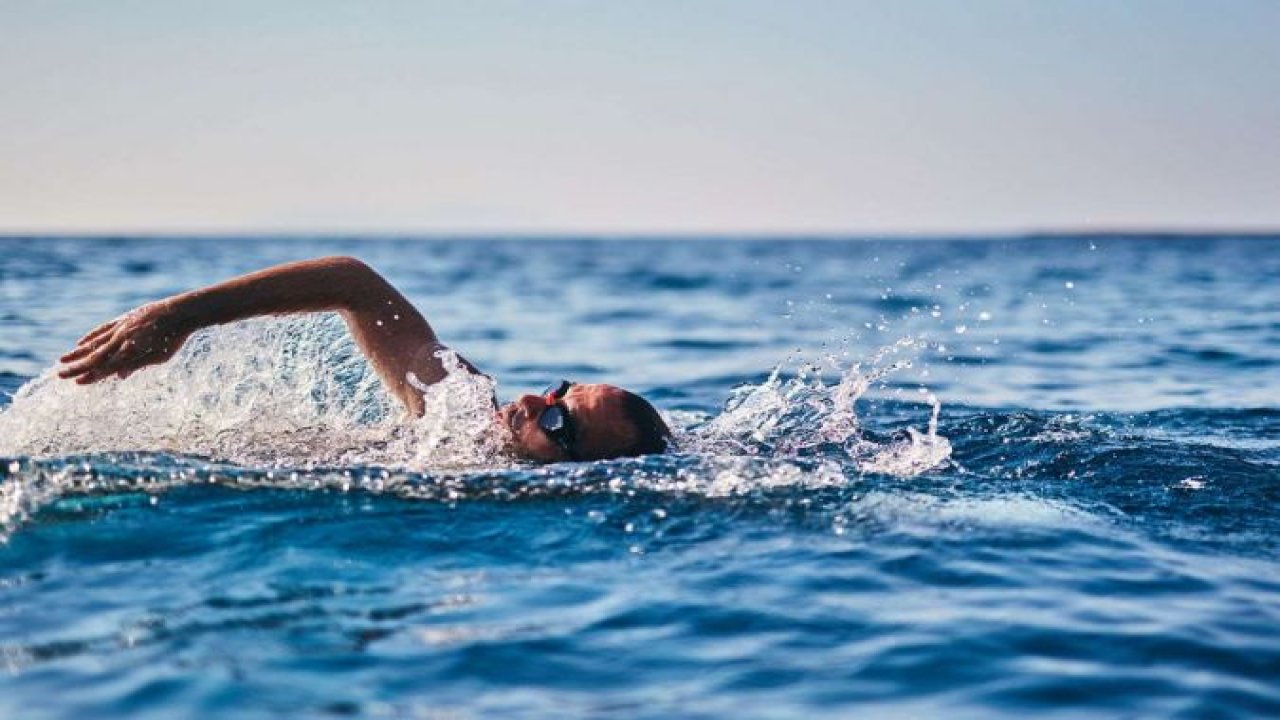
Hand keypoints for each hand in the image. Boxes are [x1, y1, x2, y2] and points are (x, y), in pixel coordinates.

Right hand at [57, 301, 192, 383]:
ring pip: (95, 342)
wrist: (180, 311)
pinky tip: (80, 342)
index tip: (77, 383)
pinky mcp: (124, 319)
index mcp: (132, 350)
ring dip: (77, 352)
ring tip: (62, 360)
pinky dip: (90, 336)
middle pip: (96, 356)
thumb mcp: (160, 356)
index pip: (107, 367)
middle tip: (59, 375)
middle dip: (77, 367)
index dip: (92, 376)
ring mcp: (121, 327)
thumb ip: (138, 365)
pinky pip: (102, 328)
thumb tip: (118, 376)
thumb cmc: (173, 338)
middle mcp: (122, 339)